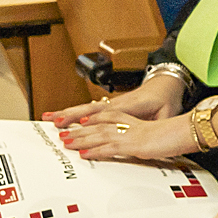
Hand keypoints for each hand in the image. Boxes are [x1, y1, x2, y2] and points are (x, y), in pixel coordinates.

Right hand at [43, 76, 182, 127]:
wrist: (166, 84)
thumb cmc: (167, 100)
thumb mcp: (168, 113)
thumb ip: (159, 124)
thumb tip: (156, 133)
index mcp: (132, 105)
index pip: (110, 112)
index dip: (96, 117)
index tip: (80, 123)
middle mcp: (118, 102)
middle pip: (91, 108)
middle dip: (72, 115)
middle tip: (55, 122)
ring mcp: (112, 103)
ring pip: (86, 108)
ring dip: (67, 113)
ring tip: (49, 118)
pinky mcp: (110, 105)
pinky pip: (88, 109)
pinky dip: (73, 113)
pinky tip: (60, 117)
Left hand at [56, 111, 196, 164]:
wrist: (190, 131)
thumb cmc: (180, 135)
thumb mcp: (160, 138)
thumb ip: (149, 142)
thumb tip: (147, 148)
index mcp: (137, 123)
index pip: (110, 116)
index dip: (94, 119)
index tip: (81, 121)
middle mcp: (131, 126)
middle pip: (99, 125)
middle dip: (80, 129)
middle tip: (63, 133)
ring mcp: (131, 134)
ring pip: (100, 135)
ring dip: (81, 139)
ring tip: (67, 143)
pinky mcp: (134, 145)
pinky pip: (110, 148)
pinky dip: (95, 151)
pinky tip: (84, 154)